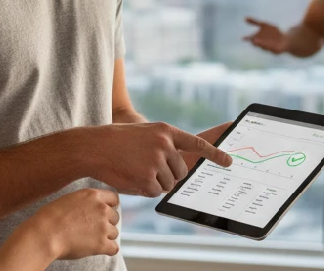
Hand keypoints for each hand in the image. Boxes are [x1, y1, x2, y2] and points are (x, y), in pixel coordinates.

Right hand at [34, 189, 120, 259]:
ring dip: (106, 237)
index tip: (103, 213)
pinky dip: (108, 250)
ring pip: (114, 233)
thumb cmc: (50, 217)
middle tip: (93, 229)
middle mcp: (101, 209)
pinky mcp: (101, 244)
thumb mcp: (69, 199)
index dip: (109, 206)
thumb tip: (87, 209)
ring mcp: (103, 226)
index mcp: (93, 195)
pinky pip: (114, 248)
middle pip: (115, 217)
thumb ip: (83, 202)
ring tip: (91, 240)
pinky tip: (98, 249)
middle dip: (106, 223)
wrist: (46, 234)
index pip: (113, 199)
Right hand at [88, 122, 231, 197]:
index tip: (229, 162)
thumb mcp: (145, 134)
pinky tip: (132, 177)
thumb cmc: (118, 141)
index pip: (196, 142)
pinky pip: (155, 191)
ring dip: (155, 183)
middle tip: (148, 169)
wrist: (94, 146)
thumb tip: (181, 170)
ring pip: (168, 183)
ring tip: (136, 169)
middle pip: (181, 172)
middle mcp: (165, 145)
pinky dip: (145, 189)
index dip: (214, 154)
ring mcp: (156, 161)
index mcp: (166, 131)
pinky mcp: (147, 178)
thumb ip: (165, 146)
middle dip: (169, 175)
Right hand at [244, 17, 288, 53]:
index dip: (247, 38)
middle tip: (251, 39)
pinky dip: (269, 47)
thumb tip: (245, 18)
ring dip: (260, 45)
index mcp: (257, 38)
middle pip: (256, 43)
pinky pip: (272, 49)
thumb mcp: (264, 25)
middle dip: (254, 42)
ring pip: (263, 47)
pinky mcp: (276, 50)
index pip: (250, 39)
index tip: (243, 38)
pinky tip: (268, 45)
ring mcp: (268, 48)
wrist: (285, 39)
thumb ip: (255, 22)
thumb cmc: (273, 32)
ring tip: (256, 41)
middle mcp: (261, 44)